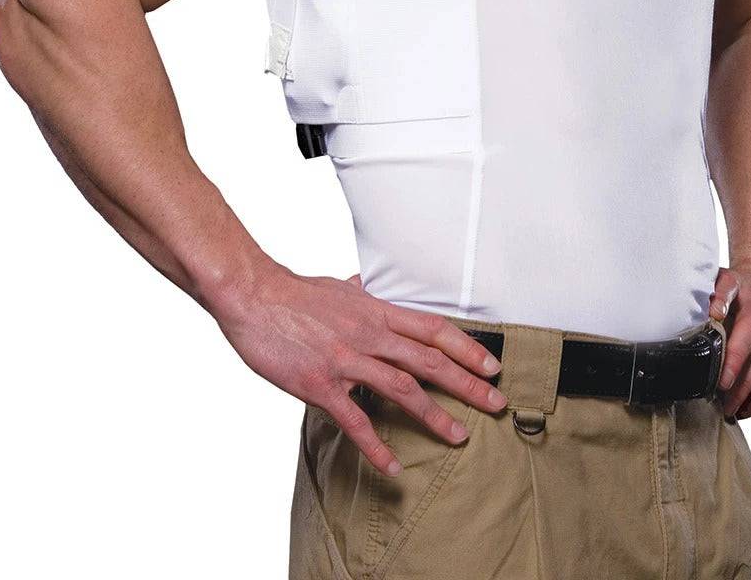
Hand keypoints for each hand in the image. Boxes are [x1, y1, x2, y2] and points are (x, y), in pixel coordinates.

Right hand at [210, 261, 507, 475]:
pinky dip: (375, 445)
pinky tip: (392, 466)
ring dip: (435, 414)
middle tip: (496, 403)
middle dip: (467, 383)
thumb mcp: (337, 287)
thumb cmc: (294, 292)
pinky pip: (354, 420)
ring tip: (459, 435)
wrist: (254, 296)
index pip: (432, 329)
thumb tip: (367, 284)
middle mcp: (368, 334)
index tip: (491, 365)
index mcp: (376, 312)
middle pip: (429, 360)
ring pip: (402, 388)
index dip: (467, 348)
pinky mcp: (320, 384)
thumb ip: (358, 292)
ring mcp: (346, 360)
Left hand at [709, 263, 750, 417]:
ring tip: (734, 409)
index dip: (734, 346)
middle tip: (721, 397)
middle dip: (741, 374)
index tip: (720, 371)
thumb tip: (689, 317)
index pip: (743, 317)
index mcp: (748, 289)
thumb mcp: (721, 281)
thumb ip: (709, 297)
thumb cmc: (741, 286)